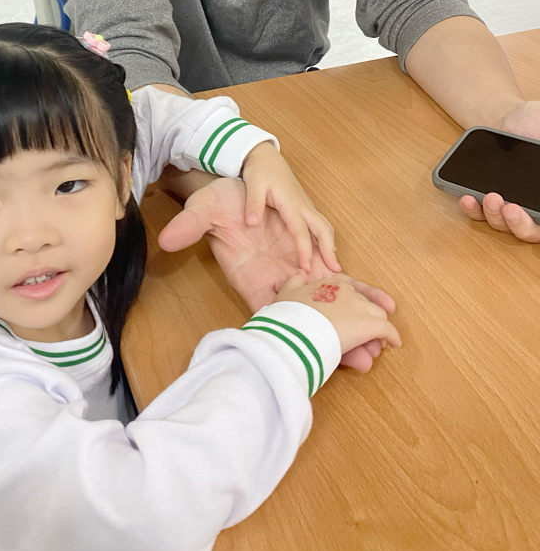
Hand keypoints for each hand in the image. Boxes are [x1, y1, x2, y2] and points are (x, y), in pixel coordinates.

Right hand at [158, 177, 396, 370]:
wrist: (234, 190)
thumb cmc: (217, 203)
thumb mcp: (202, 210)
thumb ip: (190, 226)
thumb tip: (167, 240)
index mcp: (251, 277)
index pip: (271, 311)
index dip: (290, 330)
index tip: (311, 349)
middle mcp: (276, 280)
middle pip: (307, 317)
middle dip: (334, 338)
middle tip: (365, 361)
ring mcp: (293, 270)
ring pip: (326, 302)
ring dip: (354, 320)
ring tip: (383, 343)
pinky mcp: (307, 257)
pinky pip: (335, 277)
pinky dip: (358, 289)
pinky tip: (381, 302)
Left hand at [241, 141, 338, 273]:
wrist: (266, 157)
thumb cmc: (260, 171)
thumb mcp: (253, 185)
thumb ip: (253, 204)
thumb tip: (252, 223)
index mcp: (290, 202)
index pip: (300, 230)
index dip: (305, 250)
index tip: (306, 268)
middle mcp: (303, 205)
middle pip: (323, 228)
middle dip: (329, 249)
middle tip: (335, 270)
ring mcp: (306, 205)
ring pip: (324, 225)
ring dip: (330, 244)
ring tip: (333, 264)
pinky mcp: (304, 206)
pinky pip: (319, 223)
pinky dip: (325, 237)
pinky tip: (325, 249)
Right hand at [275, 270, 399, 357]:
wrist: (291, 331)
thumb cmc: (286, 315)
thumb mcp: (284, 292)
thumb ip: (293, 281)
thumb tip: (300, 273)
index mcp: (328, 283)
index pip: (348, 292)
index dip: (351, 307)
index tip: (350, 318)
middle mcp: (346, 292)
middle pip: (364, 305)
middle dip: (365, 322)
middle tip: (364, 339)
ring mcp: (359, 307)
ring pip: (376, 317)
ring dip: (376, 332)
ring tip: (374, 346)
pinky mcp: (369, 325)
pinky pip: (387, 330)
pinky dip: (392, 336)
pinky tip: (394, 343)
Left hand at [459, 100, 539, 241]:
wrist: (508, 122)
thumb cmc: (533, 125)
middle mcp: (533, 207)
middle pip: (531, 231)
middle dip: (520, 224)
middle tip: (510, 208)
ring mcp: (510, 206)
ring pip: (504, 225)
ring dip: (495, 216)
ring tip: (490, 197)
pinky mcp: (486, 201)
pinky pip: (479, 213)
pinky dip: (473, 209)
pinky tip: (467, 198)